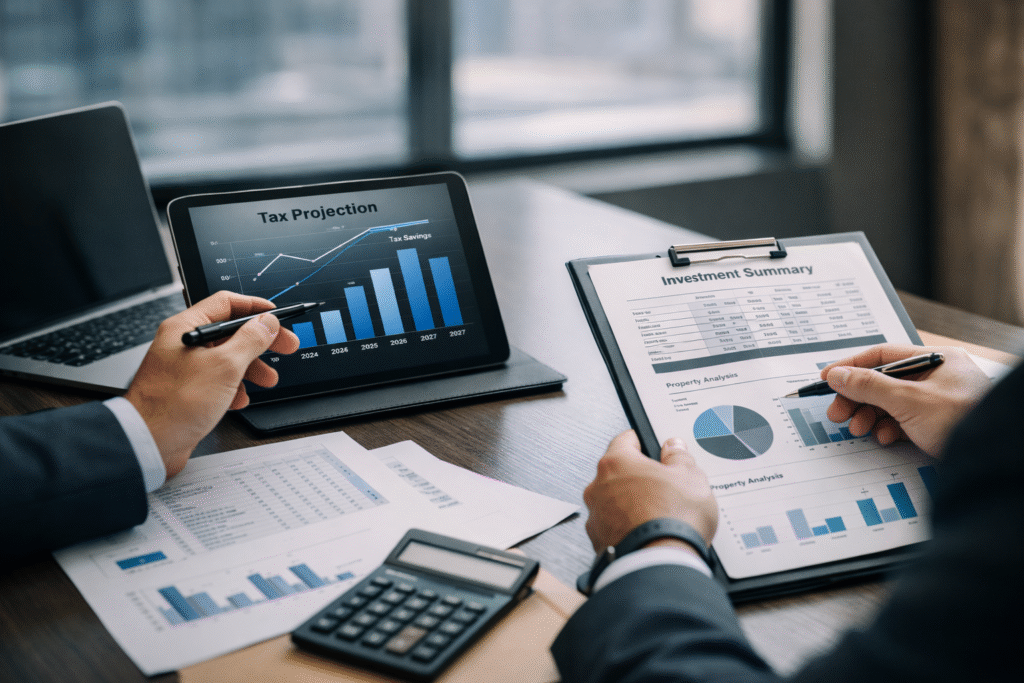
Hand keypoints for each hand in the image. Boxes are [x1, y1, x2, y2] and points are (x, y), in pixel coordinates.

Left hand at [124, 291, 299, 477]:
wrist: (148, 443)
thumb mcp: (225, 366)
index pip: (226, 303)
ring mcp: (184, 368)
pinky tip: (239, 400)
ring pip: (226, 359)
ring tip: (268, 380)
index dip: (256, 308)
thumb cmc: (175, 403)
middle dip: (261, 342)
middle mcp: (183, 344)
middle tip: (285, 346)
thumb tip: (267, 323)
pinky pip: (217, 381)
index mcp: (186, 328)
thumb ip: (251, 340)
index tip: (277, 317)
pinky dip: (233, 388)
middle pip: (230, 332)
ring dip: (251, 368)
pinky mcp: (187, 391)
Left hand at [583, 431, 717, 556]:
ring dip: (632, 504)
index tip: (654, 446)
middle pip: (619, 472)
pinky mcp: (599, 542)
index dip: (644, 441)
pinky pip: (614, 526)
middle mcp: (598, 487)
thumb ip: (679, 457)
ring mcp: (596, 516)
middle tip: (665, 485)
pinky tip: (649, 532)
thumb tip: (674, 448)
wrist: (660, 565)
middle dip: (640, 477)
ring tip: (660, 514)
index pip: (626, 439)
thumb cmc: (672, 520)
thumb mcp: (690, 478)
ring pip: (615, 501)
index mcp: (616, 463)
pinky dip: (628, 527)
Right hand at [821, 344, 989, 456]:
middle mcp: (938, 377)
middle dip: (858, 398)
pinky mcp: (937, 425)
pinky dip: (889, 429)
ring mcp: (938, 402)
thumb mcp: (908, 400)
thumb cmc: (965, 421)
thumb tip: (838, 375)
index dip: (852, 366)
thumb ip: (869, 386)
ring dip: (870, 416)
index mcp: (936, 360)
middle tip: (838, 412)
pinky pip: (904, 422)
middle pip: (884, 382)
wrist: (994, 459)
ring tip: (859, 429)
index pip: (884, 355)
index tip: (829, 377)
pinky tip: (884, 438)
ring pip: (892, 404)